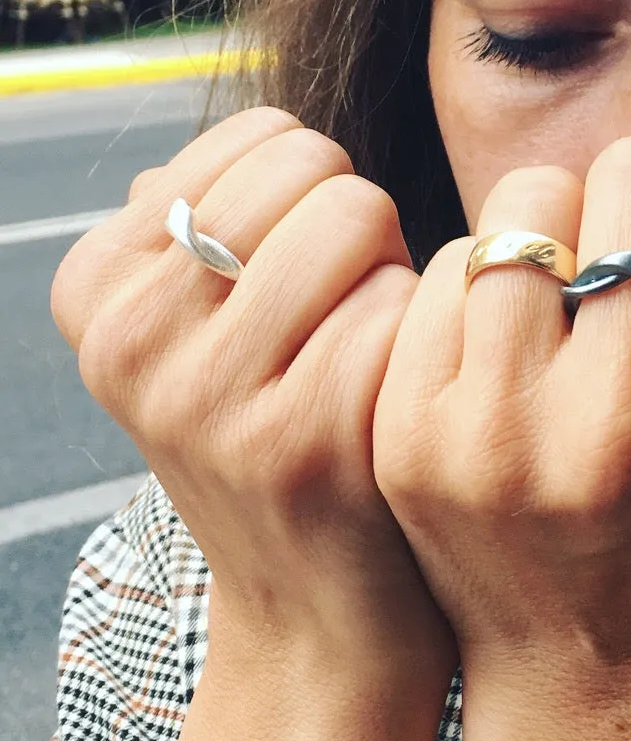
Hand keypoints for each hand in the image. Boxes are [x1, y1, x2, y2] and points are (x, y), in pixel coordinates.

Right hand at [51, 108, 455, 740]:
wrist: (315, 605)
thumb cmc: (282, 432)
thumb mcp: (206, 333)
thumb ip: (211, 223)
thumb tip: (264, 135)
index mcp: (97, 286)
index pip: (264, 137)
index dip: (316, 196)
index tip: (300, 275)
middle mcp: (131, 336)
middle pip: (315, 168)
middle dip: (359, 226)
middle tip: (348, 309)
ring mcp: (207, 393)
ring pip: (359, 216)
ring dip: (394, 274)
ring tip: (368, 348)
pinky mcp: (300, 439)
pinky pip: (403, 300)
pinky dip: (423, 335)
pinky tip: (392, 399)